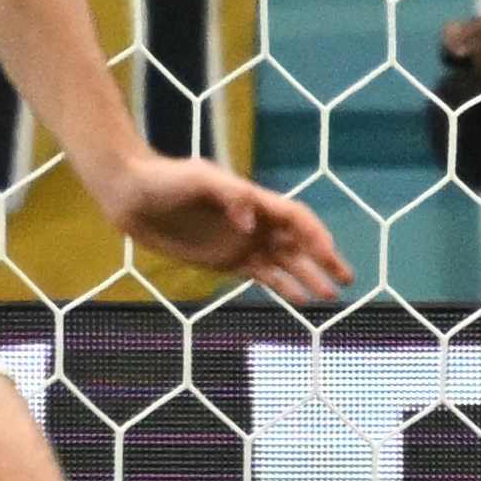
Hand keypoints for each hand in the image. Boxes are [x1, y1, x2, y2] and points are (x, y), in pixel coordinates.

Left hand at [89, 145, 348, 302]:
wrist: (133, 196)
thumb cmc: (165, 180)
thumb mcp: (197, 180)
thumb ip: (229, 196)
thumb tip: (252, 223)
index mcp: (253, 200)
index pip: (295, 217)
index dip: (315, 234)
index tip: (328, 253)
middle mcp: (254, 222)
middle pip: (299, 242)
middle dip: (324, 259)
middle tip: (347, 279)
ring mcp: (242, 243)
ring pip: (285, 263)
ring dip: (308, 278)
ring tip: (329, 295)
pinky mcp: (226, 261)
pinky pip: (263, 276)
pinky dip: (283, 288)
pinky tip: (300, 300)